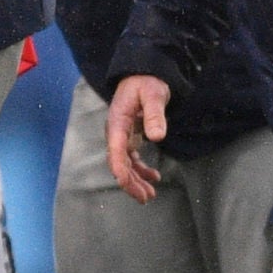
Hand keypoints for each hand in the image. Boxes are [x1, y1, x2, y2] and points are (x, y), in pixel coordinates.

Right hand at [106, 76, 171, 201]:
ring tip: (150, 195)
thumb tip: (157, 136)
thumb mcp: (153, 94)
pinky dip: (141, 170)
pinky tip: (154, 177)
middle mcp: (116, 132)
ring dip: (135, 180)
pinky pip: (132, 159)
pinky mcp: (130, 137)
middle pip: (119, 162)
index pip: (115, 150)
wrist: (142, 74)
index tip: (124, 181)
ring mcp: (122, 136)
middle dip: (130, 181)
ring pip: (125, 164)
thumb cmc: (147, 82)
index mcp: (118, 123)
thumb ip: (155, 114)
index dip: (119, 167)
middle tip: (145, 198)